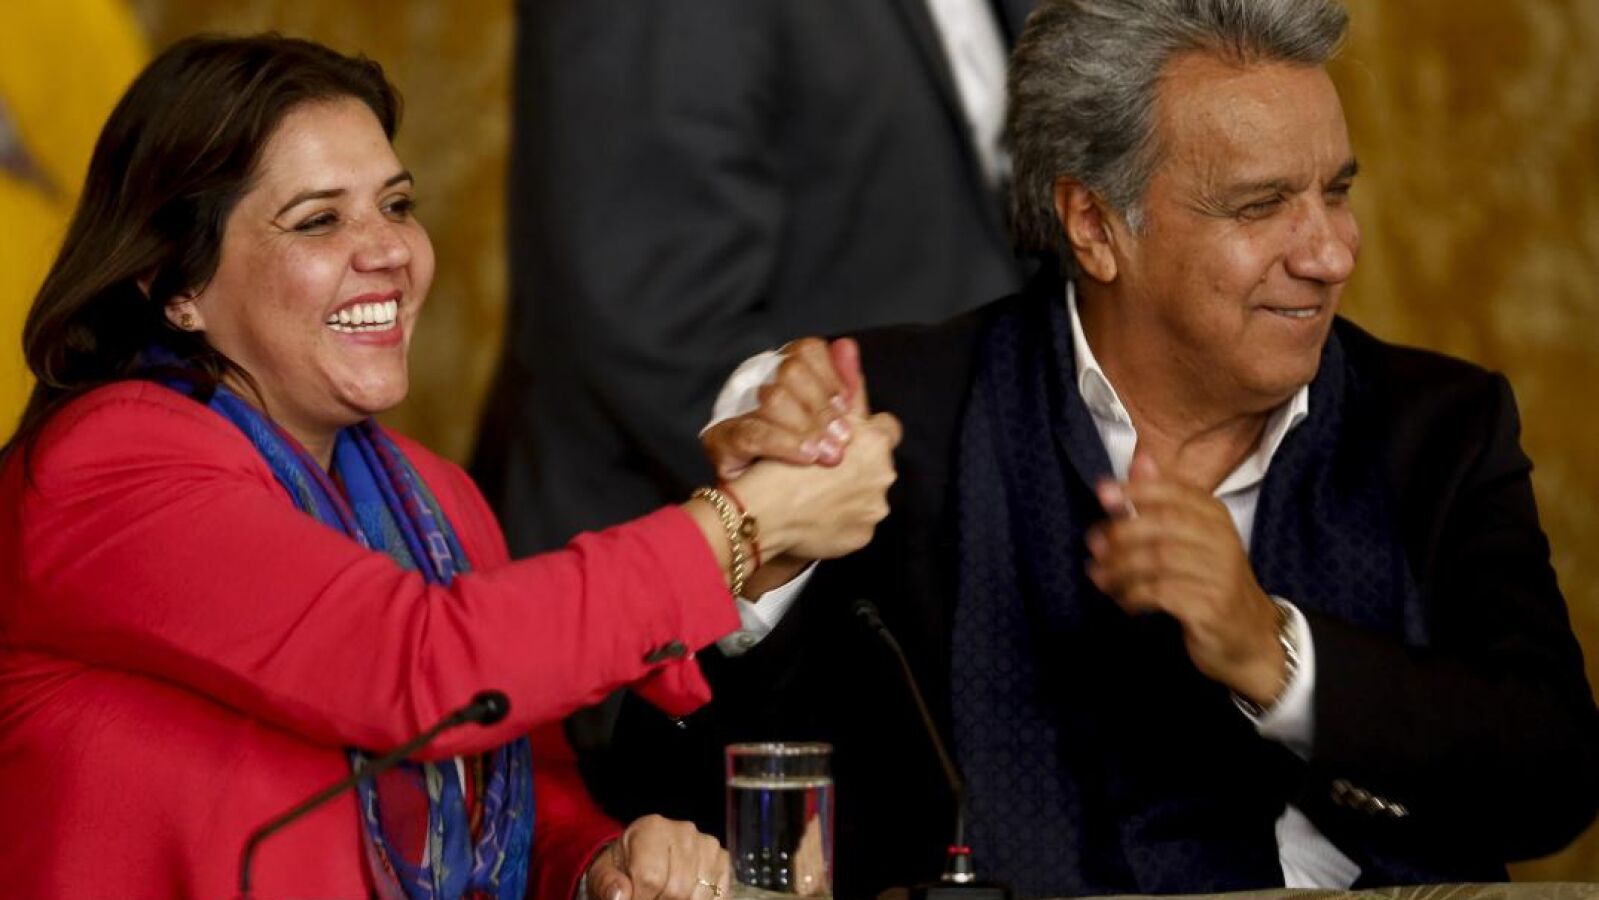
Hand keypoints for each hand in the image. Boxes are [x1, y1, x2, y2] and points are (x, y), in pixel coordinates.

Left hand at [585, 815, 730, 899]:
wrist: (640, 857)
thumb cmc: (623, 866)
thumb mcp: (604, 873)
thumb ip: (608, 884)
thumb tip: (620, 896)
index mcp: (651, 828)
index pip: (652, 877)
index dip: (641, 897)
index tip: (634, 898)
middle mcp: (684, 831)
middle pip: (677, 888)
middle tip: (650, 898)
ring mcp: (706, 845)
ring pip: (698, 895)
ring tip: (663, 896)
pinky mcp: (722, 860)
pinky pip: (718, 894)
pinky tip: (685, 896)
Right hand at [705, 337, 864, 478]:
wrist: (765, 515)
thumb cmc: (807, 472)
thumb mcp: (833, 429)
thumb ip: (844, 387)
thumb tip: (847, 346)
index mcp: (786, 374)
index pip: (807, 350)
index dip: (830, 376)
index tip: (846, 406)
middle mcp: (756, 383)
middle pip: (792, 371)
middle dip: (821, 407)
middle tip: (843, 440)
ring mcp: (734, 410)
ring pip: (774, 397)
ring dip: (805, 427)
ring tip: (828, 455)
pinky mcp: (718, 438)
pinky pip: (753, 433)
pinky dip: (785, 444)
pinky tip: (807, 457)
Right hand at [731, 404, 900, 562]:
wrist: (762, 512)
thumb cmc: (781, 462)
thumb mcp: (814, 418)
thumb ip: (845, 398)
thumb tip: (853, 363)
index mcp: (875, 442)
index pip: (888, 428)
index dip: (869, 432)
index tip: (850, 440)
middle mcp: (883, 474)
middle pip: (879, 464)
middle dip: (860, 466)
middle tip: (826, 469)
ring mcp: (875, 508)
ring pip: (870, 495)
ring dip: (852, 494)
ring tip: (818, 495)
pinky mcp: (863, 535)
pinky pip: (858, 523)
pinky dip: (843, 521)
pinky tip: (818, 517)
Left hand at [1084, 454, 1285, 703]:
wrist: (1249, 636)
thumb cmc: (1210, 580)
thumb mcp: (1192, 536)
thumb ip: (1164, 499)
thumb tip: (1140, 458)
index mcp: (1215, 516)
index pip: (1173, 491)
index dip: (1135, 490)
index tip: (1102, 493)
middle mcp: (1221, 540)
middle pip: (1160, 525)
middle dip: (1120, 534)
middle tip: (1094, 546)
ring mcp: (1219, 573)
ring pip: (1156, 560)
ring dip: (1119, 569)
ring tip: (1100, 577)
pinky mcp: (1211, 605)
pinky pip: (1161, 593)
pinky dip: (1134, 596)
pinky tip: (1124, 601)